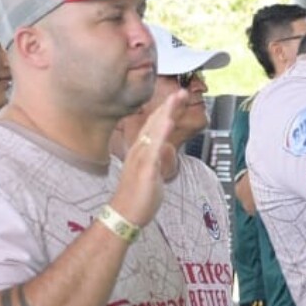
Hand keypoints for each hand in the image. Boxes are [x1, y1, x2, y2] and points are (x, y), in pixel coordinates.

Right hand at [109, 92, 181, 225]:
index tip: (177, 97)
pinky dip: (162, 134)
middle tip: (180, 91)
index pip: (154, 125)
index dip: (166, 110)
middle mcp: (139, 150)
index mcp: (142, 150)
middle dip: (168, 106)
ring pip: (154, 131)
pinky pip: (154, 149)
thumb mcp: (151, 171)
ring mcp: (141, 159)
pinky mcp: (145, 170)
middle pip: (154, 123)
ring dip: (166, 113)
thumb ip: (156, 157)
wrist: (124, 214)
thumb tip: (163, 149)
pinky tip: (169, 122)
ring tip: (176, 99)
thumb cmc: (137, 196)